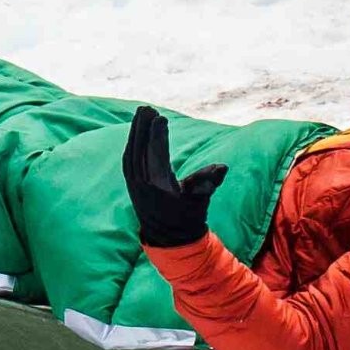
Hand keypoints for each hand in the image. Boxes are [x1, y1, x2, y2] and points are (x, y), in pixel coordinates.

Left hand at [123, 105, 227, 251]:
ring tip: (141, 112)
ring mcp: (134, 186)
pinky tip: (136, 132)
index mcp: (159, 187)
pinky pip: (128, 160)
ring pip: (131, 153)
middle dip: (142, 128)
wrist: (171, 240)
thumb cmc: (189, 219)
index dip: (157, 136)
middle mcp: (143, 185)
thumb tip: (221, 168)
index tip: (160, 118)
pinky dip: (132, 144)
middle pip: (139, 151)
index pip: (155, 156)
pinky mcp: (132, 185)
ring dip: (135, 132)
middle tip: (147, 108)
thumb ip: (207, 184)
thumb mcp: (201, 203)